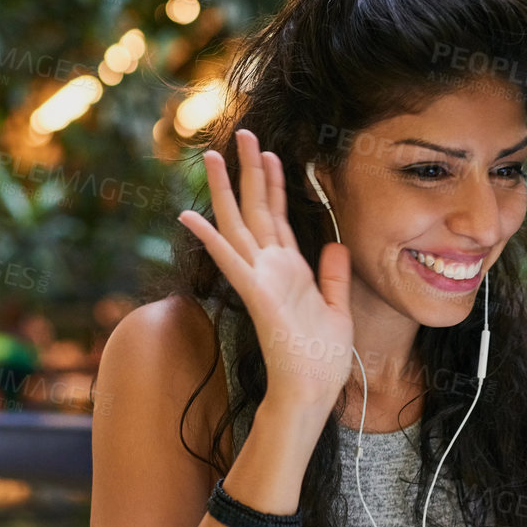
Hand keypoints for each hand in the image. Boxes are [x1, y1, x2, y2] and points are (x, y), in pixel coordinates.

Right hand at [177, 129, 353, 416]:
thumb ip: (333, 276)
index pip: (278, 217)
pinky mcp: (257, 296)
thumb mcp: (337, 309)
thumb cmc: (322, 359)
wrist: (312, 393)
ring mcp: (260, 280)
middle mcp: (271, 269)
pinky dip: (211, 239)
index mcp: (290, 271)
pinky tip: (189, 216)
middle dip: (249, 170)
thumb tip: (335, 244)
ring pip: (239, 225)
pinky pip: (231, 261)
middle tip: (242, 133)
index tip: (270, 152)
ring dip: (226, 191)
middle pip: (256, 209)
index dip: (274, 183)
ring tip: (212, 157)